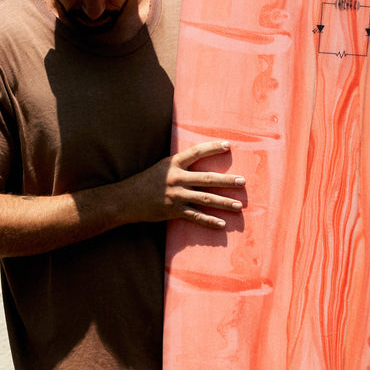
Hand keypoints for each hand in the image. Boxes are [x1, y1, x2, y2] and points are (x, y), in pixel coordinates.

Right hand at [124, 140, 245, 228]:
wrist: (126, 200)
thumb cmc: (145, 182)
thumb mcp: (162, 167)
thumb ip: (179, 165)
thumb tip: (198, 163)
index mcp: (173, 163)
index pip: (197, 152)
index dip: (213, 148)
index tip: (228, 145)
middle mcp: (177, 178)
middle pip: (208, 179)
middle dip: (227, 181)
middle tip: (242, 182)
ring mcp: (176, 196)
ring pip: (205, 199)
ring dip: (224, 203)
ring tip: (238, 206)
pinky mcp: (173, 211)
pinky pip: (196, 217)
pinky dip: (209, 221)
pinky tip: (222, 224)